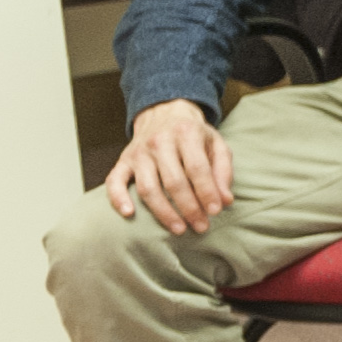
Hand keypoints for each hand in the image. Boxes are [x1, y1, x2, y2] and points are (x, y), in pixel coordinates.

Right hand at [105, 98, 235, 233]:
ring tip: (179, 229)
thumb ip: (223, 171)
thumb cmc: (193, 134)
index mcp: (186, 134)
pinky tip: (129, 214)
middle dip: (189, 208)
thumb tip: (226, 201)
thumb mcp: (216, 144)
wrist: (164, 113)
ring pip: (148, 187)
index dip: (207, 192)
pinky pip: (115, 182)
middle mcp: (160, 142)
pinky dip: (118, 198)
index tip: (216, 211)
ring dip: (163, 212)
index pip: (197, 168)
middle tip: (201, 226)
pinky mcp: (123, 162)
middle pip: (173, 181)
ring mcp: (138, 153)